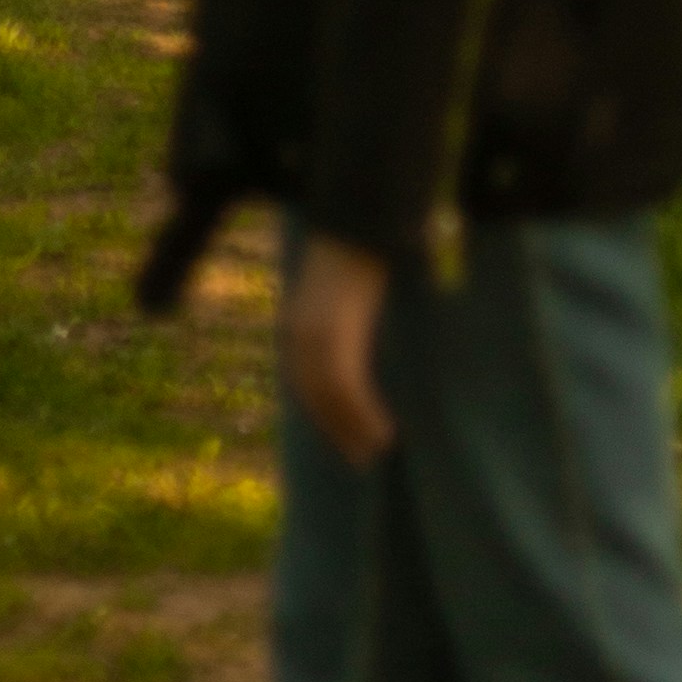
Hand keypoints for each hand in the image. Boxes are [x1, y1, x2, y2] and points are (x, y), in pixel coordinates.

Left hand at [284, 234, 395, 465]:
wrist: (356, 222)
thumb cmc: (356, 252)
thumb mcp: (342, 291)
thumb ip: (343, 317)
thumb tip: (357, 338)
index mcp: (296, 325)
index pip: (304, 384)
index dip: (324, 414)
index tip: (343, 436)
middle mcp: (298, 335)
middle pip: (314, 398)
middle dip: (336, 430)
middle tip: (359, 459)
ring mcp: (315, 337)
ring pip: (330, 400)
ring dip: (353, 430)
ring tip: (375, 453)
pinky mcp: (335, 335)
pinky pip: (347, 389)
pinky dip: (363, 416)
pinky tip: (384, 433)